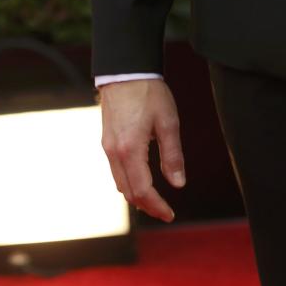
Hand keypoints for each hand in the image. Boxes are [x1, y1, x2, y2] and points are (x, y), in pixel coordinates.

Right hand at [99, 79, 185, 221]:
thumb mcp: (168, 122)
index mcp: (130, 150)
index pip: (142, 190)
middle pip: (128, 192)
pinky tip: (141, 179)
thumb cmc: (149, 93)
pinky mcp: (107, 140)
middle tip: (165, 211)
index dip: (157, 206)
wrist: (125, 71)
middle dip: (146, 205)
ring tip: (155, 199)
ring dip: (136, 196)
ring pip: (119, 183)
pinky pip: (115, 170)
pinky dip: (128, 182)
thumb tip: (178, 184)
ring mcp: (108, 147)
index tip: (170, 214)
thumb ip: (172, 155)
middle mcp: (114, 153)